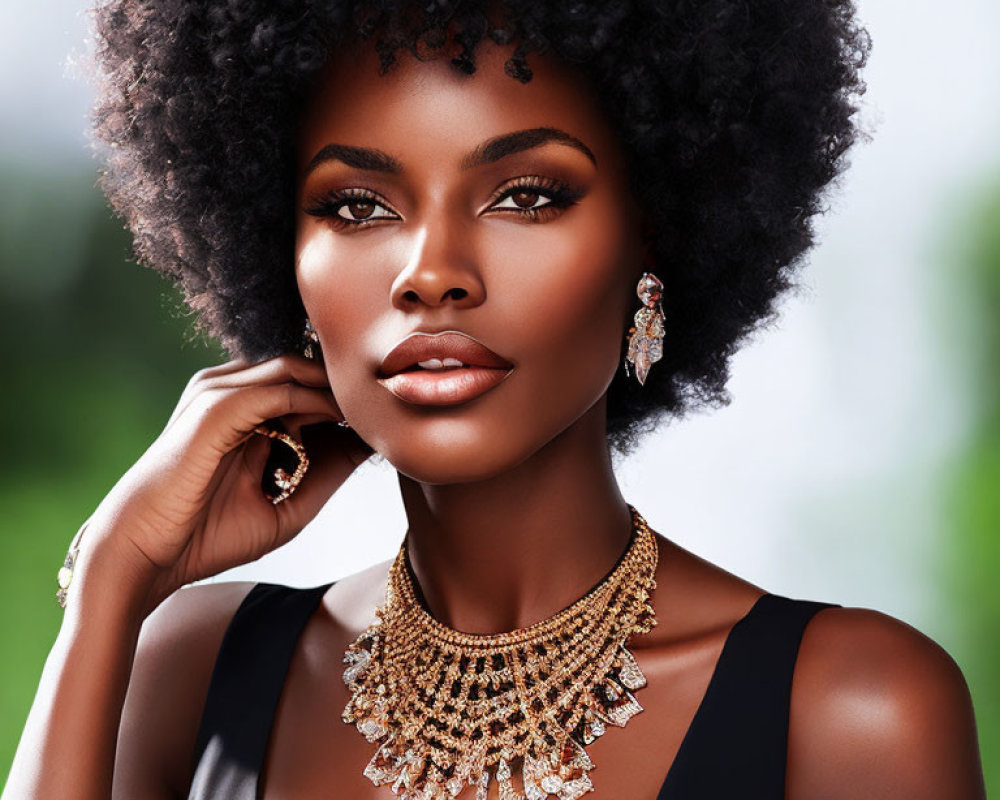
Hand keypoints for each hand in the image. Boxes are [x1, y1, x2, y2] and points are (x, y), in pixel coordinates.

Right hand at [74, 354, 372, 612]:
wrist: (142, 556)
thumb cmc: (205, 538)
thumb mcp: (285, 508)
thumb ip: (327, 475)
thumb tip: (372, 450)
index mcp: (242, 412)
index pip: (307, 388)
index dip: (350, 404)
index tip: (392, 423)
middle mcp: (230, 393)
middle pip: (305, 370)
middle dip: (349, 388)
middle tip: (393, 410)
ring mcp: (219, 393)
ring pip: (296, 371)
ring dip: (339, 389)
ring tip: (378, 412)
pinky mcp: (216, 406)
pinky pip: (281, 389)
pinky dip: (320, 401)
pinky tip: (350, 419)